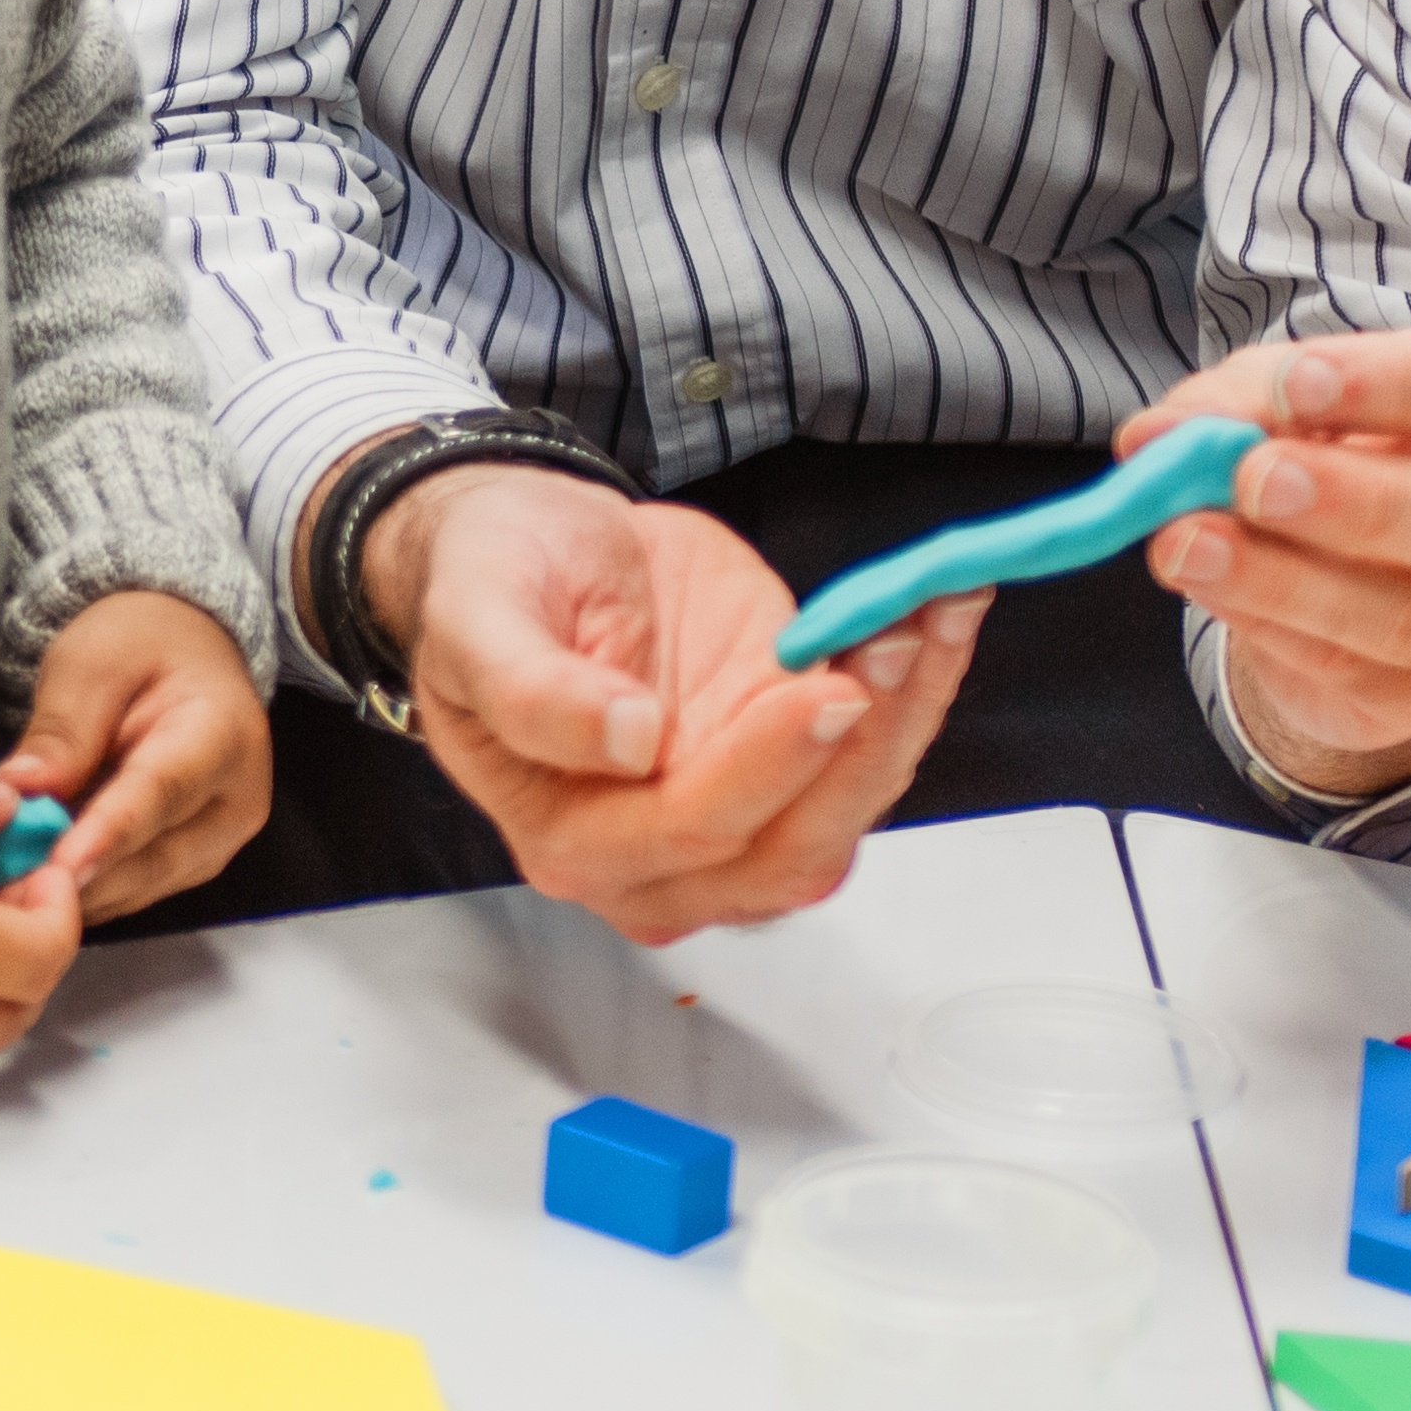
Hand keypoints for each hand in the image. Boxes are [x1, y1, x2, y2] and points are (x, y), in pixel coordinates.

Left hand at [0, 593, 274, 916]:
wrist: (181, 657)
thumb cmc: (139, 647)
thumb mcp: (92, 662)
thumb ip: (62, 728)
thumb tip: (20, 791)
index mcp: (224, 734)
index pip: (162, 792)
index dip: (108, 833)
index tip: (59, 866)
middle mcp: (235, 803)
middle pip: (152, 858)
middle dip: (74, 879)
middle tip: (0, 888)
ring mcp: (216, 843)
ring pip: (137, 888)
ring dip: (71, 893)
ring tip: (2, 885)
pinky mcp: (188, 866)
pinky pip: (129, 892)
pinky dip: (80, 891)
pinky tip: (29, 880)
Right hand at [366, 466, 967, 945]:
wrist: (536, 553)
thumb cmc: (493, 588)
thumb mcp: (474, 618)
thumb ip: (532, 692)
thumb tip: (625, 741)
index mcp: (572, 839)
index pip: (689, 829)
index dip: (764, 768)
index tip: (822, 689)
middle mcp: (663, 857)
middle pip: (791, 850)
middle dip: (861, 753)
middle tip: (898, 641)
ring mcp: (739, 817)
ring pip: (846, 817)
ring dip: (906, 718)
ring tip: (931, 613)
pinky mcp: (791, 768)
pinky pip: (869, 761)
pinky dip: (917, 692)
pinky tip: (935, 618)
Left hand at [1122, 328, 1410, 799]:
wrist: (1397, 560)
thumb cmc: (1383, 445)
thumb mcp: (1325, 396)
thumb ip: (1251, 399)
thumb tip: (1162, 434)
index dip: (1409, 385)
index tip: (1296, 385)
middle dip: (1370, 503)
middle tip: (1253, 479)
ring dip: (1295, 583)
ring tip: (1189, 541)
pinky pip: (1372, 674)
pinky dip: (1277, 628)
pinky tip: (1212, 584)